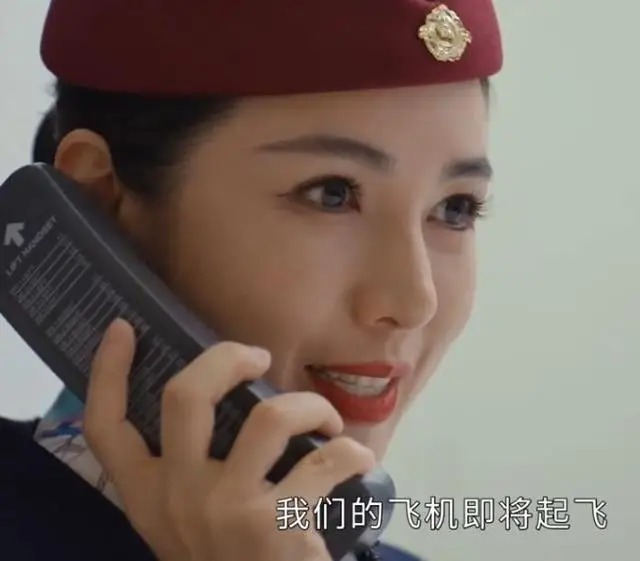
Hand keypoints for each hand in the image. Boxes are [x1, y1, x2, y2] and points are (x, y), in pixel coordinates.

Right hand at [83, 318, 375, 560]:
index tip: (122, 329)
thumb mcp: (190, 523)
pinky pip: (326, 460)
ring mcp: (224, 509)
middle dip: (226, 358)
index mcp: (149, 496)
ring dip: (311, 407)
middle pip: (184, 396)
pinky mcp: (275, 523)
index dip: (107, 372)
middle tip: (258, 357)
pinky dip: (349, 452)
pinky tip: (356, 461)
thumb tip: (230, 405)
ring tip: (326, 424)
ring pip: (270, 417)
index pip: (106, 427)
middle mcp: (176, 498)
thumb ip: (191, 474)